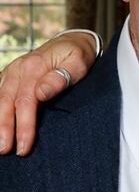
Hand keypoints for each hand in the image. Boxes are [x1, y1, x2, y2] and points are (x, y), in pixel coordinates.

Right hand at [0, 32, 97, 155]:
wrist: (72, 41)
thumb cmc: (77, 55)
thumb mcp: (78, 62)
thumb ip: (61, 77)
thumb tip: (41, 93)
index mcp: (34, 67)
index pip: (26, 102)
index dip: (24, 125)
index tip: (24, 146)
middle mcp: (18, 69)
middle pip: (6, 103)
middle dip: (4, 129)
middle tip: (5, 150)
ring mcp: (11, 72)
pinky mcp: (9, 77)